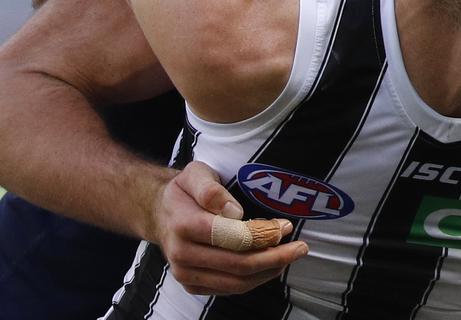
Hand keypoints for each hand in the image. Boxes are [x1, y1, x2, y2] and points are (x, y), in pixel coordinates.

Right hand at [154, 161, 308, 294]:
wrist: (159, 213)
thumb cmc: (184, 190)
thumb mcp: (195, 173)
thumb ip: (211, 189)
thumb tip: (234, 211)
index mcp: (184, 225)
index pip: (231, 237)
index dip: (262, 235)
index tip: (286, 227)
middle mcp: (183, 254)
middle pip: (237, 264)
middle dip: (274, 257)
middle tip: (300, 247)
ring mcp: (186, 274)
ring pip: (236, 282)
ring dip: (268, 271)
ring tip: (290, 256)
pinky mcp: (193, 285)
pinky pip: (229, 288)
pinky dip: (254, 279)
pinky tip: (271, 265)